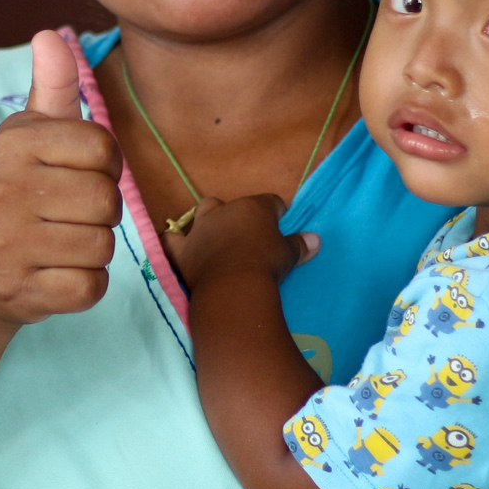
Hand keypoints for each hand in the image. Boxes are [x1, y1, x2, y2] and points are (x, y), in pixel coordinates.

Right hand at [0, 30, 122, 327]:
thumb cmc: (16, 189)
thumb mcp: (29, 135)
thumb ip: (52, 87)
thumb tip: (50, 36)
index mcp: (14, 143)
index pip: (104, 150)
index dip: (105, 167)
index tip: (79, 175)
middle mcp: (3, 190)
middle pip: (106, 200)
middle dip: (101, 212)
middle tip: (69, 214)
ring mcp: (6, 243)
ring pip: (102, 246)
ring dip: (92, 249)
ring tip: (59, 242)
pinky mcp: (17, 290)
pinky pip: (89, 287)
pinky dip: (84, 285)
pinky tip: (56, 272)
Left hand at [163, 193, 316, 292]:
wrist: (233, 286)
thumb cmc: (266, 264)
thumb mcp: (288, 255)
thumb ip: (299, 245)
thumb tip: (315, 240)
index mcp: (253, 207)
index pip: (270, 202)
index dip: (277, 213)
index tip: (280, 225)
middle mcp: (224, 211)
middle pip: (233, 205)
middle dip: (240, 215)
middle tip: (249, 236)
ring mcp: (200, 228)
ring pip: (203, 212)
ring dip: (209, 220)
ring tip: (218, 235)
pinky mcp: (183, 249)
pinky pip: (172, 239)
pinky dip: (174, 241)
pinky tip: (176, 243)